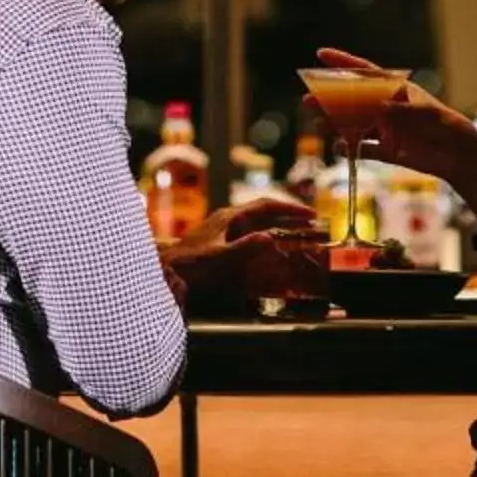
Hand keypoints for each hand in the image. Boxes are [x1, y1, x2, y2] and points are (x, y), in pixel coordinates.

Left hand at [174, 195, 321, 263]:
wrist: (165, 272)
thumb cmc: (191, 266)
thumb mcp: (220, 259)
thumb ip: (244, 249)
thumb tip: (271, 237)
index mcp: (230, 217)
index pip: (265, 205)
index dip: (289, 209)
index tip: (311, 214)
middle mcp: (228, 219)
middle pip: (263, 211)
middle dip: (287, 215)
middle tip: (311, 224)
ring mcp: (222, 229)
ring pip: (256, 222)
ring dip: (277, 225)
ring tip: (296, 233)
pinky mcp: (218, 241)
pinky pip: (248, 233)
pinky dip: (264, 237)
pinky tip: (269, 249)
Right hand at [311, 47, 476, 224]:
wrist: (460, 157)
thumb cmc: (447, 127)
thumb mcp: (427, 114)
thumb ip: (401, 110)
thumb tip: (377, 107)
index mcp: (395, 89)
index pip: (365, 72)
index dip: (342, 62)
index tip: (320, 54)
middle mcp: (386, 107)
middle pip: (352, 100)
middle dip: (329, 99)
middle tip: (307, 100)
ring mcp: (385, 129)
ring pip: (353, 124)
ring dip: (335, 125)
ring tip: (320, 127)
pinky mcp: (388, 151)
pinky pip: (364, 149)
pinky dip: (351, 149)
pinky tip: (341, 148)